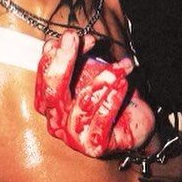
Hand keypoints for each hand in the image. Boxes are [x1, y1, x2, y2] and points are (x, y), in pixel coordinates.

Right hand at [35, 31, 155, 157]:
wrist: (136, 121)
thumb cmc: (109, 95)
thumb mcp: (92, 71)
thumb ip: (77, 56)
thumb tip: (65, 37)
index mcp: (50, 104)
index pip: (44, 78)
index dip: (56, 55)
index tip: (72, 35)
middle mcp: (56, 122)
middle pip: (53, 92)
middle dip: (64, 61)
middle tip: (75, 38)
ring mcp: (74, 137)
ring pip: (82, 103)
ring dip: (103, 79)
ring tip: (122, 66)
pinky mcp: (94, 146)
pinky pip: (102, 119)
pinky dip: (113, 98)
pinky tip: (124, 83)